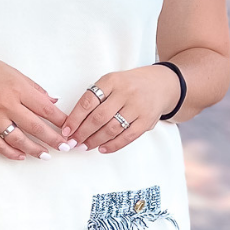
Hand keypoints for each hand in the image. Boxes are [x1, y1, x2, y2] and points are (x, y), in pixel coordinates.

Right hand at [0, 52, 71, 161]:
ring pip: (18, 140)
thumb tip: (52, 101)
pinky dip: (11, 153)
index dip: (61, 121)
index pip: (46, 109)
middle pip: (36, 127)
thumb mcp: (12, 71)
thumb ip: (33, 88)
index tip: (70, 129)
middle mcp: (6, 105)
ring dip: (34, 150)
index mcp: (17, 89)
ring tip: (46, 155)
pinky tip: (21, 156)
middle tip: (65, 147)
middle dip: (54, 139)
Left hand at [61, 66, 181, 153]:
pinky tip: (102, 148)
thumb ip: (96, 97)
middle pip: (98, 117)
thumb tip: (74, 122)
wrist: (162, 84)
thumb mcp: (113, 82)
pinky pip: (127, 137)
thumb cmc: (131, 85)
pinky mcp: (147, 120)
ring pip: (112, 128)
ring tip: (85, 146)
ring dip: (95, 140)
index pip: (88, 100)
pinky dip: (113, 145)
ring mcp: (137, 107)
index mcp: (112, 80)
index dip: (75, 117)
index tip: (66, 130)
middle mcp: (125, 92)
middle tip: (73, 142)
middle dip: (83, 133)